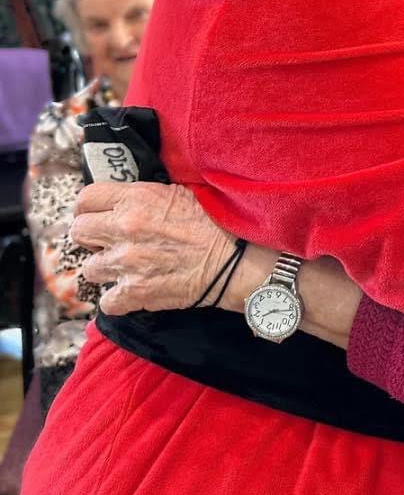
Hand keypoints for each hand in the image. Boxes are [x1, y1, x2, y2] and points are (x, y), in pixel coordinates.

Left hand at [72, 182, 234, 314]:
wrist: (233, 259)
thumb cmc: (212, 224)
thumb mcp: (178, 193)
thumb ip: (142, 197)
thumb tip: (121, 201)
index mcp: (137, 199)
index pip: (85, 198)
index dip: (91, 208)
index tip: (99, 215)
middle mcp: (125, 227)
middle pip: (79, 231)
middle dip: (93, 236)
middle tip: (111, 241)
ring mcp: (127, 262)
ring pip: (90, 268)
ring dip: (107, 268)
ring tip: (128, 266)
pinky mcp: (133, 292)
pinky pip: (106, 300)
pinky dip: (119, 298)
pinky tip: (136, 288)